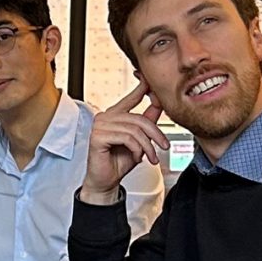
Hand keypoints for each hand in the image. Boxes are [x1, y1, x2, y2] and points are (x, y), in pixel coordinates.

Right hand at [82, 80, 169, 205]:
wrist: (107, 181)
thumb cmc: (119, 161)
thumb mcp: (140, 140)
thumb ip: (148, 121)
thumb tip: (159, 103)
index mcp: (115, 115)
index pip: (131, 97)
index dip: (142, 87)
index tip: (150, 79)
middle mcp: (106, 117)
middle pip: (139, 119)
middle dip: (155, 134)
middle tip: (163, 146)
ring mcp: (100, 126)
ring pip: (135, 130)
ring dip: (147, 146)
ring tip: (150, 156)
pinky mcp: (98, 137)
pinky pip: (127, 138)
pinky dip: (137, 150)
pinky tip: (137, 157)